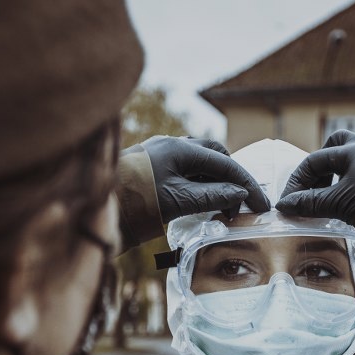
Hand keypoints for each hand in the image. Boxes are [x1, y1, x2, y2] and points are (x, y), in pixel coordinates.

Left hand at [140, 136, 269, 219]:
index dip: (247, 185)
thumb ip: (211, 197)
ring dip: (214, 182)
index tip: (261, 206)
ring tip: (222, 208)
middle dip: (231, 178)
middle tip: (240, 204)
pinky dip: (198, 185)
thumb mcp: (177, 202)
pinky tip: (200, 202)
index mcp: (180, 149)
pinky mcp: (150, 168)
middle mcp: (170, 146)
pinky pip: (183, 171)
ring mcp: (159, 155)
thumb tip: (239, 195)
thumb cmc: (132, 202)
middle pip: (213, 155)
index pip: (225, 163)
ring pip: (198, 163)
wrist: (93, 208)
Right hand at [275, 130, 354, 224]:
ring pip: (354, 158)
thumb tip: (284, 206)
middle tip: (314, 186)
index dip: (297, 181)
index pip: (314, 160)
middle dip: (321, 163)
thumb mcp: (337, 202)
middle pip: (337, 144)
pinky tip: (350, 200)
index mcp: (352, 150)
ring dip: (337, 174)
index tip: (289, 201)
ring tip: (330, 196)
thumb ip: (309, 203)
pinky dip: (353, 182)